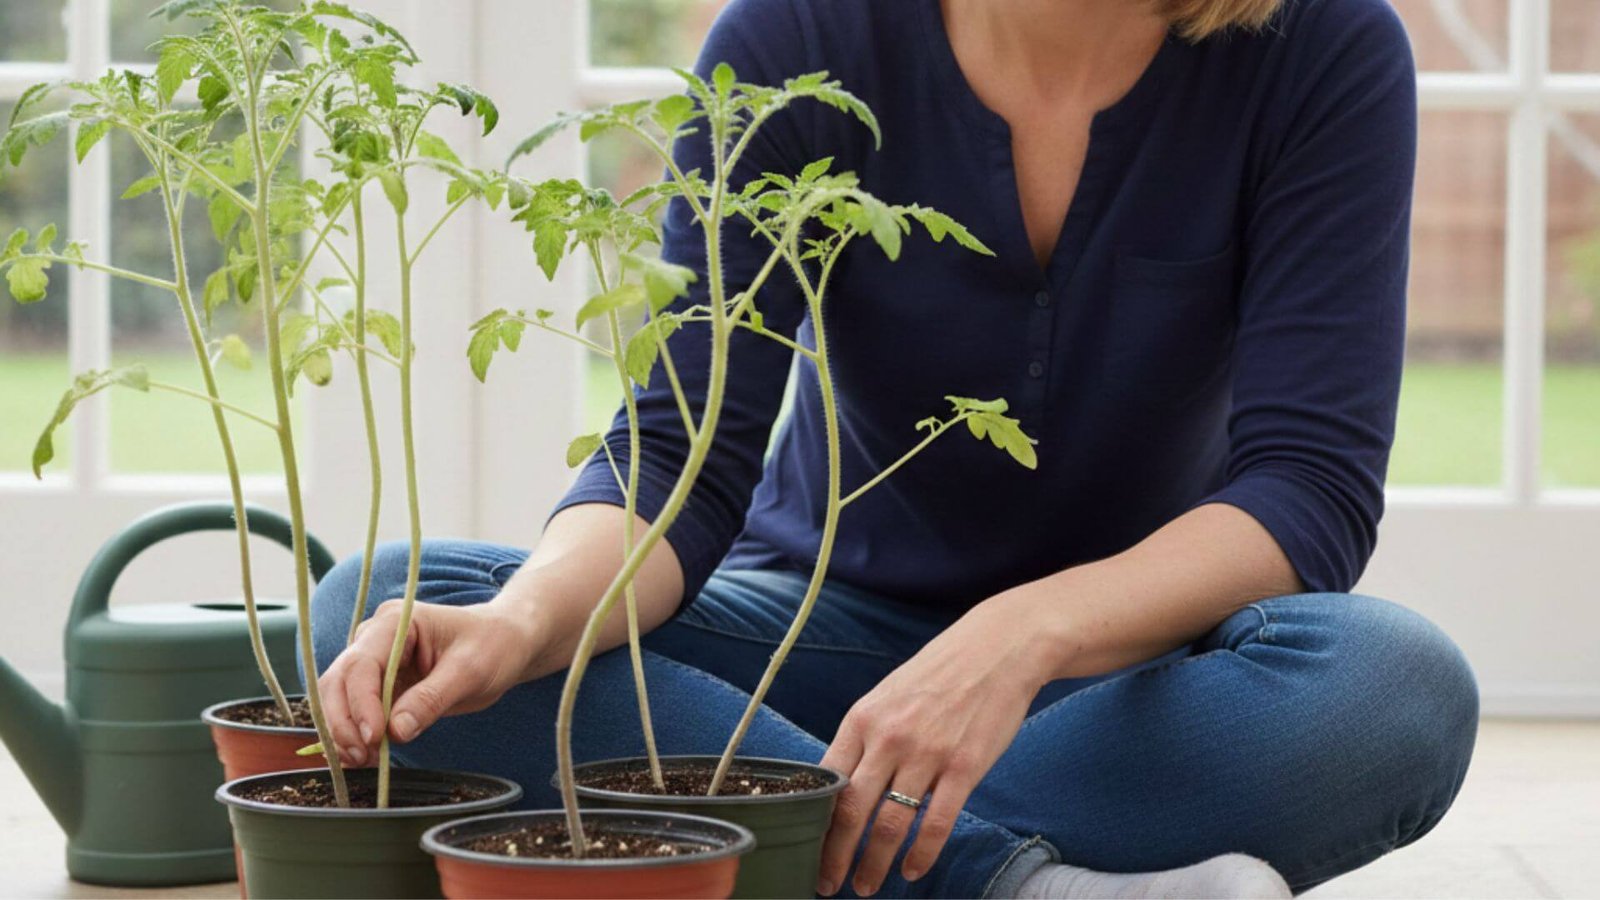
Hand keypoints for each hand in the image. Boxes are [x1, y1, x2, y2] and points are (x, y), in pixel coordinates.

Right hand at [317, 599, 541, 767]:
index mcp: (396, 622)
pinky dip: (353, 734)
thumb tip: (396, 732)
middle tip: (362, 756)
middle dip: (344, 721)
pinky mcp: (380, 685)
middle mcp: (375, 638)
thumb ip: (432, 698)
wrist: (506, 643)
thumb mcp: (470, 671)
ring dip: (343, 731)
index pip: (362, 664)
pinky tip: (363, 757)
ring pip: (338, 698)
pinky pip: (355, 711)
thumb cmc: (493, 646)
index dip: (361, 704)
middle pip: (339, 680)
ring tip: (364, 761)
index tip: (374, 737)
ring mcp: (375, 662)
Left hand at [816, 594, 1050, 896]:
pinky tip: (912, 870)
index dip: (813, 824)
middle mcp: (889, 737)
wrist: (998, 649)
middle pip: (851, 811)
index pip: (827, 783)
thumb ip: (865, 737)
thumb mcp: (888, 695)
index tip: (806, 851)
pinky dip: (922, 854)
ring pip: (890, 824)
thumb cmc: (939, 673)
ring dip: (875, 862)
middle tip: (827, 884)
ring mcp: (927, 753)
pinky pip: (936, 822)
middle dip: (835, 856)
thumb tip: (841, 782)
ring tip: (867, 885)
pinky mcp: (964, 766)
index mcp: (862, 719)